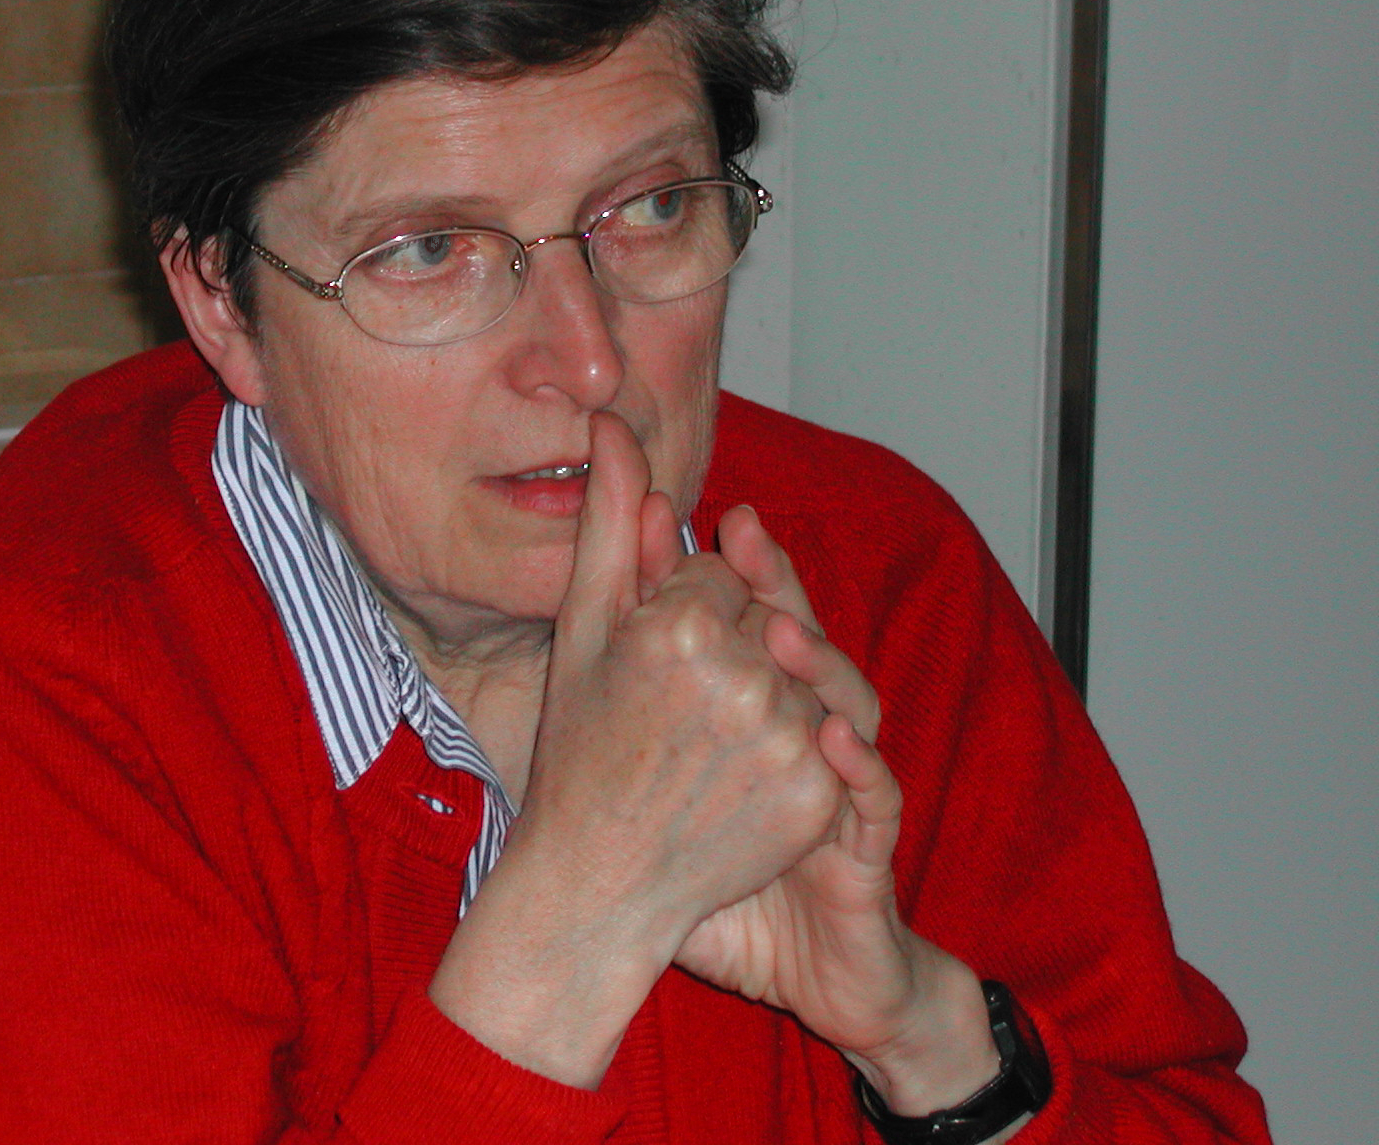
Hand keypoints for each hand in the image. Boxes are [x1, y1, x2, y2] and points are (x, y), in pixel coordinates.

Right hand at [431, 413, 842, 1086]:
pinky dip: (794, 757)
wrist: (596, 882)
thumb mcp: (584, 629)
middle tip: (673, 717)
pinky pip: (828, 741)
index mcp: (678, 626)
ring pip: (798, 678)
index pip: (719, 578)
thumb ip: (607, 520)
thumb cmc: (579, 749)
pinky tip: (738, 783)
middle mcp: (741, 677)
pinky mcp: (817, 797)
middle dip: (728, 655)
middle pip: (764, 623)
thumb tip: (615, 421)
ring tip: (703, 752)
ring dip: (764, 703)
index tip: (649, 671)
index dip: (683, 619)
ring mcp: (785, 741)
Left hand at [674, 507, 1002, 1115]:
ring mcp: (837, 776)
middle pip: (796, 636)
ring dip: (817, 663)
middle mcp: (800, 721)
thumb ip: (630, 657)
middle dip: (772, 587)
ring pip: (844, 701)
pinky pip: (875, 798)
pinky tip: (831, 738)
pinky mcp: (862, 839)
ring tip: (777, 629)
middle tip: (739, 533)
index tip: (673, 518)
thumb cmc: (694, 840)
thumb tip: (594, 559)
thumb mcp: (648, 752)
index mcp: (751, 693)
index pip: (740, 611)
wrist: (766, 951)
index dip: (714, 569)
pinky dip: (859, 766)